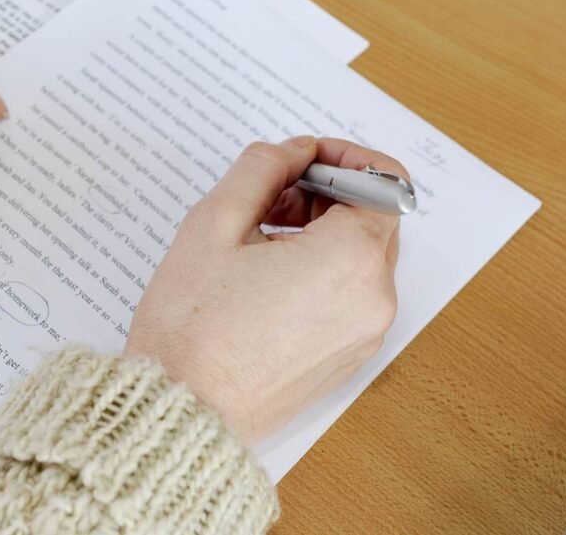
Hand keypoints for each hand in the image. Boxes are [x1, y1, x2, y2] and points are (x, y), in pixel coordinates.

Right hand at [125, 137, 404, 442]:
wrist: (180, 413)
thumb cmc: (191, 327)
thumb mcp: (214, 223)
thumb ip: (262, 169)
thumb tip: (294, 151)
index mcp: (350, 259)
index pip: (385, 181)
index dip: (345, 157)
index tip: (303, 160)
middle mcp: (373, 299)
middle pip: (375, 218)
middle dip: (328, 193)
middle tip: (270, 198)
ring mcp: (364, 333)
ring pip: (362, 257)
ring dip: (324, 232)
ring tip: (260, 239)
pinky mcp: (348, 358)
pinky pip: (352, 295)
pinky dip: (324, 271)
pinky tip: (268, 277)